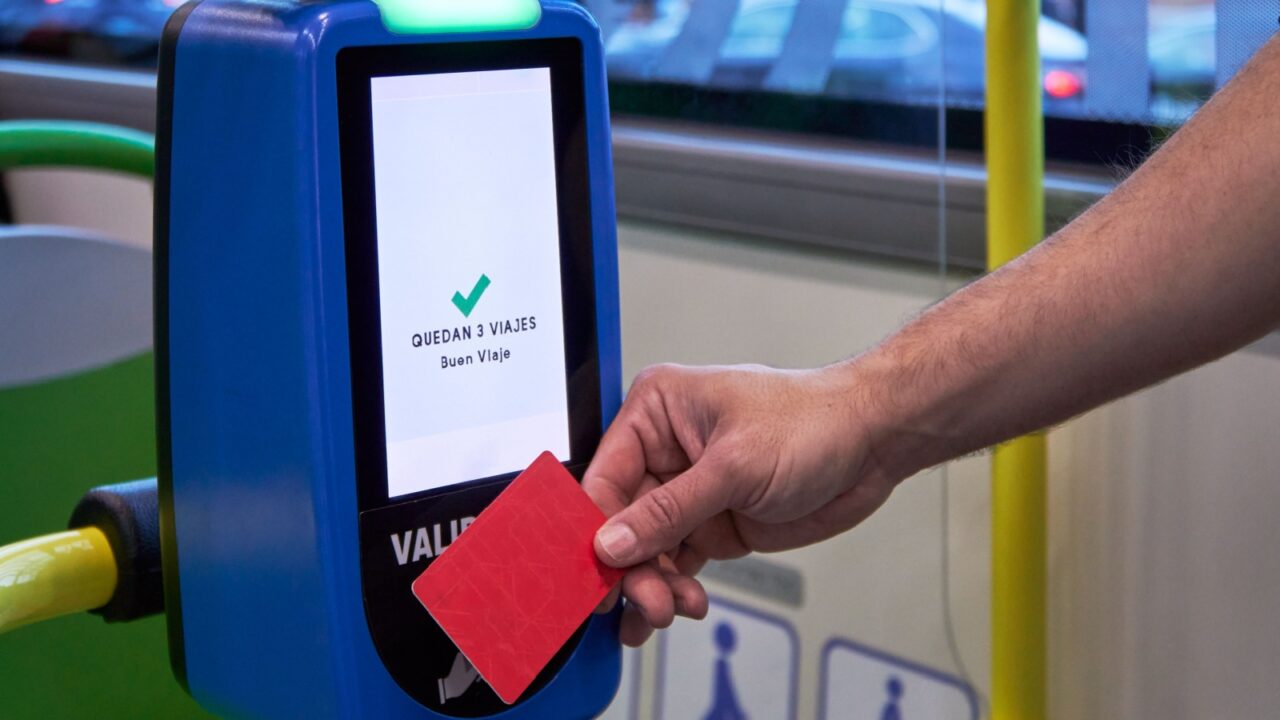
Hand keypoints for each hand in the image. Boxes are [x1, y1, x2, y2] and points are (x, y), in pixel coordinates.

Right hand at [583, 362, 902, 645]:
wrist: (872, 443)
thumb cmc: (813, 422)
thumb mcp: (734, 466)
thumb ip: (668, 510)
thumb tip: (612, 542)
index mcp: (656, 411)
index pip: (604, 476)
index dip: (594, 529)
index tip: (592, 573)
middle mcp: (664, 448)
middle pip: (620, 521)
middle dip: (629, 566)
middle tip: (644, 602)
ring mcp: (687, 489)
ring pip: (645, 549)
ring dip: (652, 584)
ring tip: (667, 609)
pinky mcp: (710, 521)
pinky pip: (675, 562)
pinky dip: (675, 588)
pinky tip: (684, 604)